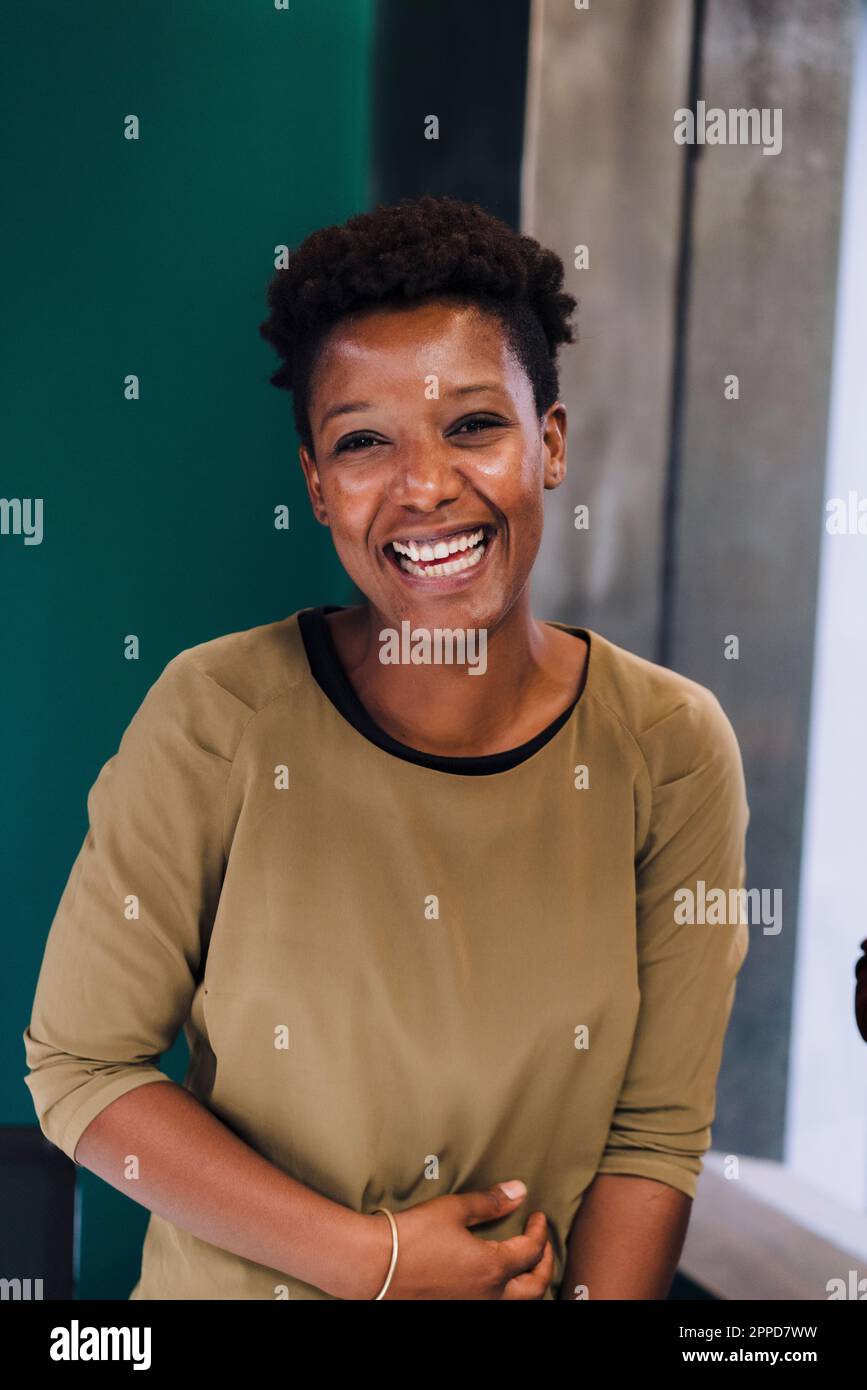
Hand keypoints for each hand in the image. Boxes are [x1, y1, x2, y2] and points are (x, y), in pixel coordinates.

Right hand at [362, 1180, 552, 1299]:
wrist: (374, 1266)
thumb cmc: (411, 1236)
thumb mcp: (452, 1210)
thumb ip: (489, 1202)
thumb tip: (519, 1191)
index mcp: (492, 1267)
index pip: (531, 1251)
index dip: (540, 1231)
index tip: (537, 1217)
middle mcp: (488, 1295)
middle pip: (535, 1287)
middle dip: (545, 1265)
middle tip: (542, 1245)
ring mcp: (472, 1307)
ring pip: (517, 1304)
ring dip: (528, 1285)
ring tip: (525, 1267)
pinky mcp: (455, 1309)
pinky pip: (494, 1306)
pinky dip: (506, 1296)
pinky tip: (495, 1281)